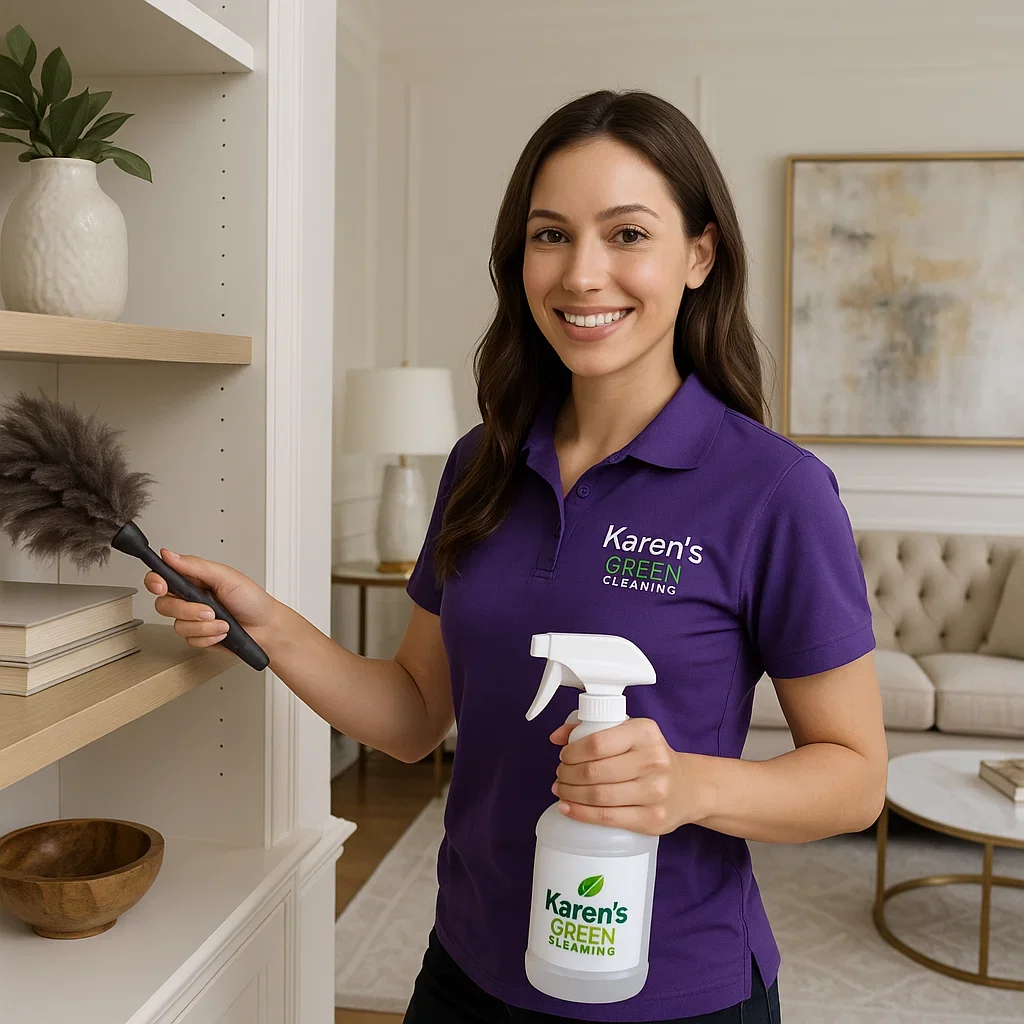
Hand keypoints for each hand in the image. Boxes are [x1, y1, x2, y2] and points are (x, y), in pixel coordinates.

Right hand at [144, 549, 281, 649]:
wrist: (267, 628)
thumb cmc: (252, 600)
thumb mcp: (225, 577)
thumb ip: (195, 566)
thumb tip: (169, 555)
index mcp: (195, 579)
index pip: (163, 577)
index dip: (155, 581)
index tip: (161, 586)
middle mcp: (191, 598)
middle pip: (165, 604)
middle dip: (188, 610)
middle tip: (209, 610)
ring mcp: (193, 618)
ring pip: (178, 625)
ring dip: (204, 626)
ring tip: (223, 622)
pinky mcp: (198, 635)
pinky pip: (190, 639)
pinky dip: (208, 637)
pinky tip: (222, 632)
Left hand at [549, 718, 707, 834]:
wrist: (689, 786)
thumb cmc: (651, 757)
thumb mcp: (630, 733)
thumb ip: (592, 728)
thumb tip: (556, 736)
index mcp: (644, 732)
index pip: (597, 742)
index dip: (572, 752)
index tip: (564, 756)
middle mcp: (653, 760)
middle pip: (594, 771)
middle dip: (567, 774)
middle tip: (560, 775)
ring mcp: (654, 792)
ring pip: (598, 796)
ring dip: (570, 793)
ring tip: (561, 790)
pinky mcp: (652, 819)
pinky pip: (607, 818)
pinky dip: (581, 813)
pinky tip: (568, 807)